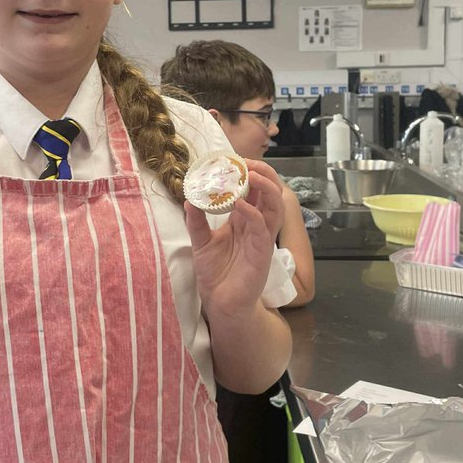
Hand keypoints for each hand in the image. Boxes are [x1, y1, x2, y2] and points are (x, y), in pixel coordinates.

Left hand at [184, 159, 283, 316]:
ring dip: (265, 187)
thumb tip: (189, 198)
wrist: (221, 304)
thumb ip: (196, 221)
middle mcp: (256, 226)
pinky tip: (239, 204)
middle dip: (262, 173)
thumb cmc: (216, 274)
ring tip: (250, 173)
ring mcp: (262, 239)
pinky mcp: (262, 253)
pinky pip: (262, 229)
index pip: (252, 190)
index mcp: (243, 220)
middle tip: (245, 161)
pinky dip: (252, 213)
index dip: (247, 173)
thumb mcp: (200, 242)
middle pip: (269, 192)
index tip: (232, 159)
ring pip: (274, 206)